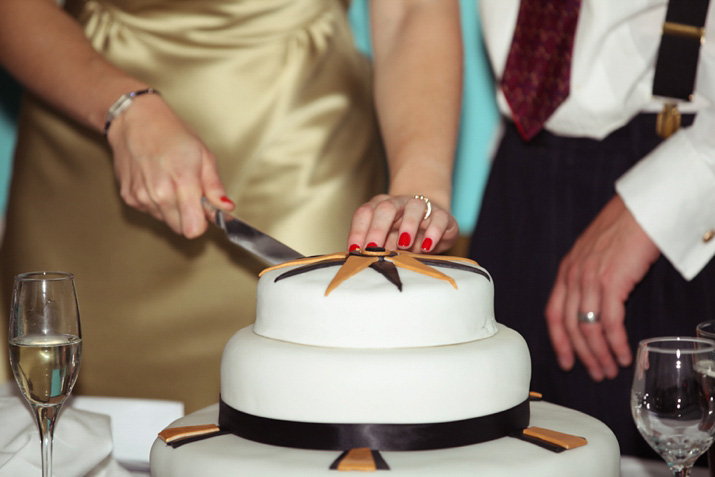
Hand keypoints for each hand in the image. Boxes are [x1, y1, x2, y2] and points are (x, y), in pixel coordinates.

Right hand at [107, 94, 229, 237]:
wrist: (136, 120)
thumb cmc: (172, 134)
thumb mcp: (204, 156)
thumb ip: (215, 187)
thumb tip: (226, 207)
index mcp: (183, 184)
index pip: (194, 229)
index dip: (202, 223)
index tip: (204, 212)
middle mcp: (160, 194)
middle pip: (180, 228)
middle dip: (188, 216)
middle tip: (189, 193)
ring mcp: (142, 197)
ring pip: (164, 220)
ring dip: (171, 209)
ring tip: (170, 182)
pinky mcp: (129, 197)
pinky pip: (149, 211)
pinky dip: (155, 202)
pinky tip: (155, 181)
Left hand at [347, 194, 458, 252]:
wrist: (433, 224)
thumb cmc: (403, 237)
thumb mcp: (387, 243)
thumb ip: (375, 249)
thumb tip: (358, 264)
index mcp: (380, 207)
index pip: (365, 213)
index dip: (358, 231)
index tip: (354, 250)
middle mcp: (399, 203)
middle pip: (386, 208)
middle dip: (378, 228)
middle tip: (373, 248)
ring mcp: (422, 207)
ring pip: (414, 207)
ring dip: (407, 225)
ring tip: (404, 244)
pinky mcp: (442, 215)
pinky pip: (438, 218)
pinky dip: (432, 232)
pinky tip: (427, 246)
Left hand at [544, 195, 659, 380]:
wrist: (641, 209)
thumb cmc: (623, 228)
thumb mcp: (594, 253)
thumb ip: (588, 277)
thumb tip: (593, 303)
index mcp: (566, 271)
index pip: (553, 313)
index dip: (558, 341)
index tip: (565, 361)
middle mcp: (573, 276)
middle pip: (570, 327)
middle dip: (582, 354)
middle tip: (595, 372)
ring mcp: (590, 279)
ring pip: (588, 328)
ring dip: (600, 354)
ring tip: (610, 369)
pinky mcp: (611, 282)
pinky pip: (609, 322)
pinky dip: (616, 343)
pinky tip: (624, 354)